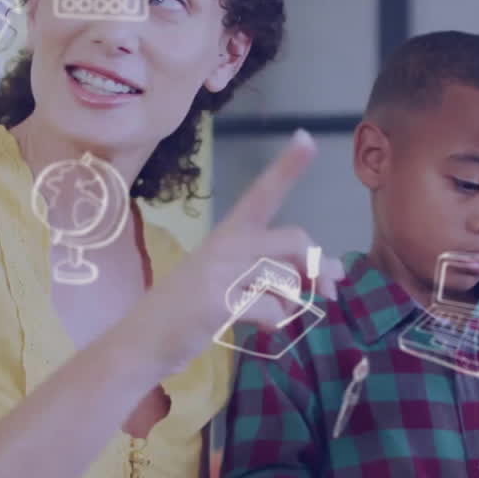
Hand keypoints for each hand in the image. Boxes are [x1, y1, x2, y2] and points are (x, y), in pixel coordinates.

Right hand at [136, 131, 344, 370]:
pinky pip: (270, 306)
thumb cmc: (189, 310)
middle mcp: (225, 244)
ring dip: (292, 302)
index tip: (307, 138)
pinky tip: (262, 328)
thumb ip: (278, 273)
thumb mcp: (231, 281)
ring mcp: (220, 270)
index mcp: (229, 233)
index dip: (288, 166)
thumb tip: (334, 273)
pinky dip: (275, 321)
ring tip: (276, 315)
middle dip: (318, 265)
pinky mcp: (218, 300)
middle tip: (331, 290)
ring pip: (286, 276)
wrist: (144, 339)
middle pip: (294, 239)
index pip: (263, 193)